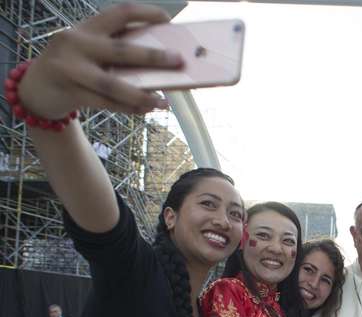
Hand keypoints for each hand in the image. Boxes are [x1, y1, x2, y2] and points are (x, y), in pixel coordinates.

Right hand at [17, 3, 180, 118]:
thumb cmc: (73, 67)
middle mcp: (75, 43)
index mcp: (85, 28)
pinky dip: (127, 107)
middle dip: (153, 56)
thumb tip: (159, 60)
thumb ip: (114, 50)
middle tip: (178, 61)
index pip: (118, 13)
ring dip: (142, 94)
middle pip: (121, 50)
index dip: (144, 13)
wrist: (34, 91)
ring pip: (113, 84)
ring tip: (163, 102)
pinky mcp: (69, 92)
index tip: (167, 19)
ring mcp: (70, 68)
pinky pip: (105, 102)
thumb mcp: (88, 50)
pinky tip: (144, 109)